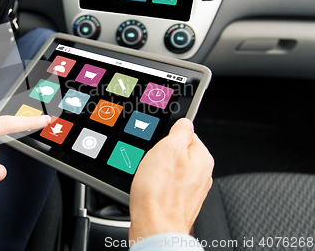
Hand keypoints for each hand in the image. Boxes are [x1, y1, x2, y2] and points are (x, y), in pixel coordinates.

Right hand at [129, 118, 213, 240]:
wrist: (154, 228)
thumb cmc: (160, 193)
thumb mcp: (168, 148)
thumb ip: (180, 130)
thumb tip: (184, 122)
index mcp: (202, 158)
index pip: (186, 134)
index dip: (167, 135)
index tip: (157, 142)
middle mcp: (200, 175)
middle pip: (176, 152)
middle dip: (160, 154)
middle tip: (151, 161)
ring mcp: (189, 191)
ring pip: (168, 170)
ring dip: (155, 171)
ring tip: (148, 178)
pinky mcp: (177, 203)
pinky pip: (164, 186)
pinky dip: (154, 185)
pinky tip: (147, 190)